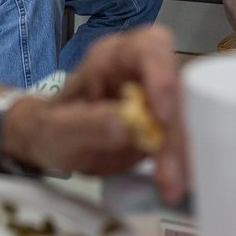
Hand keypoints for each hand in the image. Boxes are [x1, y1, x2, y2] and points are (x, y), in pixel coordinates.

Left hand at [11, 26, 187, 203]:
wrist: (51, 144)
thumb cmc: (50, 127)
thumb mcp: (56, 128)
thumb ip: (86, 123)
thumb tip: (126, 126)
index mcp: (114, 57)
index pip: (150, 48)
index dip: (163, 75)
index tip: (163, 114)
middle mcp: (143, 73)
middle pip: (177, 90)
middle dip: (176, 131)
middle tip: (169, 171)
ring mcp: (158, 101)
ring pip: (186, 119)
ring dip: (184, 154)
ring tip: (172, 187)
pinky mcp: (165, 129)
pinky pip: (182, 142)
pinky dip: (183, 165)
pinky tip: (178, 185)